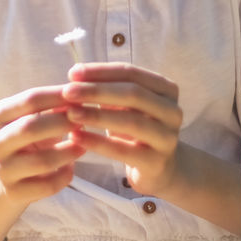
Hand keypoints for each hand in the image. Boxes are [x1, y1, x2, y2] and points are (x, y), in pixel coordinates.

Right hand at [0, 85, 85, 204]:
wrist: (9, 178)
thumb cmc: (29, 139)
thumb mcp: (34, 118)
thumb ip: (53, 107)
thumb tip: (80, 94)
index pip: (29, 100)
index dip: (58, 96)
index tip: (81, 93)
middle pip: (30, 127)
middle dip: (61, 123)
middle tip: (83, 120)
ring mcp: (3, 170)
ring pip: (41, 161)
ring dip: (68, 152)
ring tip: (83, 145)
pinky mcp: (14, 192)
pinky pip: (47, 185)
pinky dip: (64, 176)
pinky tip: (71, 168)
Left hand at [62, 63, 183, 195]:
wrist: (160, 169)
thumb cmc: (136, 128)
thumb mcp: (125, 105)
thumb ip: (106, 88)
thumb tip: (75, 73)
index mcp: (166, 89)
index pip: (131, 73)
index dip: (101, 71)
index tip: (72, 73)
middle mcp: (173, 111)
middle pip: (133, 94)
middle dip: (97, 91)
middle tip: (67, 92)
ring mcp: (168, 138)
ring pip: (131, 122)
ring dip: (97, 115)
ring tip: (70, 113)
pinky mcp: (157, 162)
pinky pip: (124, 150)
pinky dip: (97, 142)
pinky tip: (75, 137)